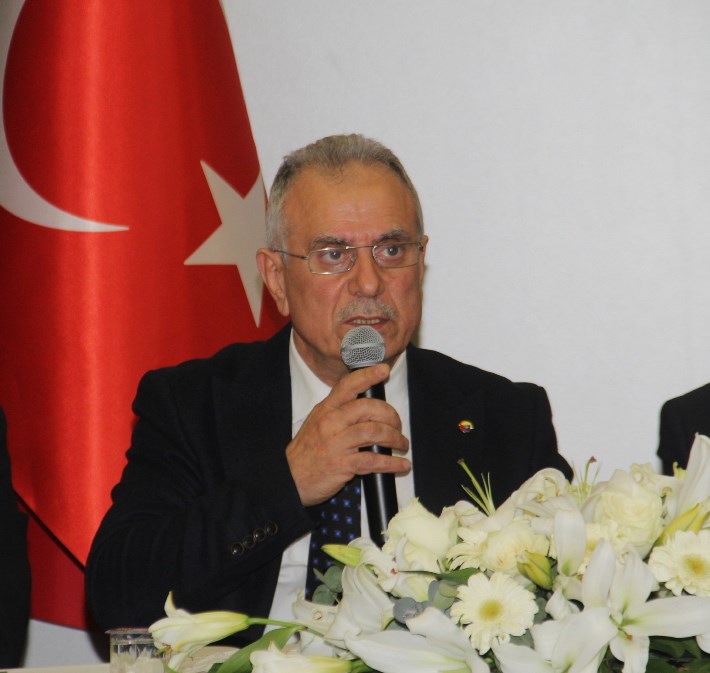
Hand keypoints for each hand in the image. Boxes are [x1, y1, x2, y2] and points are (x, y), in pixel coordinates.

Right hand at [286, 364, 410, 506]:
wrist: (289, 478)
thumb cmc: (306, 452)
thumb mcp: (317, 423)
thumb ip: (338, 413)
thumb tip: (368, 408)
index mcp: (325, 410)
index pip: (347, 385)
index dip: (368, 375)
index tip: (384, 370)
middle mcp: (331, 422)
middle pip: (368, 408)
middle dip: (390, 415)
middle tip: (397, 425)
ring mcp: (337, 443)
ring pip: (374, 432)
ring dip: (394, 438)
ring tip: (401, 443)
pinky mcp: (343, 464)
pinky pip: (373, 460)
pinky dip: (391, 462)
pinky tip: (401, 464)